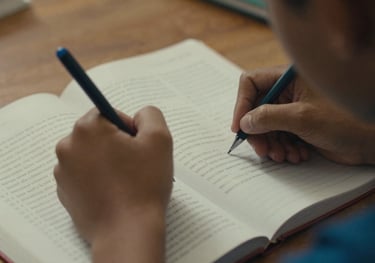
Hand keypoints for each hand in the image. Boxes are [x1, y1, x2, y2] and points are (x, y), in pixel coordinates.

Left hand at [54, 106, 172, 262]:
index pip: (109, 113)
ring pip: (92, 154)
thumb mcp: (159, 139)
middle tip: (134, 165)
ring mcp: (63, 171)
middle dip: (118, 144)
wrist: (127, 232)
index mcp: (87, 129)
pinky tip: (114, 192)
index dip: (129, 128)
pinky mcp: (65, 192)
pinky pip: (84, 175)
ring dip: (108, 161)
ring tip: (125, 181)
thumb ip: (150, 115)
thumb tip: (139, 116)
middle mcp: (68, 146)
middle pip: (98, 134)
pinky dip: (98, 178)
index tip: (138, 147)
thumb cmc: (143, 185)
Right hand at [231, 66, 374, 164]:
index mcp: (289, 78)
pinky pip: (279, 137)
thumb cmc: (345, 120)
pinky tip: (296, 155)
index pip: (252, 83)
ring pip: (267, 126)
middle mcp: (289, 91)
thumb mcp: (302, 117)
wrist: (371, 140)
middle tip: (262, 149)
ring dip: (272, 144)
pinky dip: (283, 148)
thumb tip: (245, 122)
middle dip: (258, 132)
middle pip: (257, 109)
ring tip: (283, 155)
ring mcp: (293, 110)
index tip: (239, 127)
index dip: (242, 104)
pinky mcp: (299, 126)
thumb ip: (268, 117)